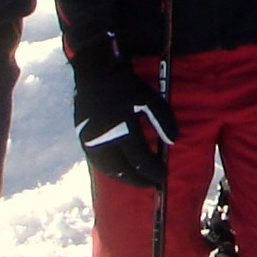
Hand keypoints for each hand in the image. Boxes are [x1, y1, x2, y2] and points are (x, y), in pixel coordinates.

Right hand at [73, 57, 175, 188]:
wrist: (96, 72)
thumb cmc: (126, 84)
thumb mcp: (150, 99)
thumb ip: (163, 122)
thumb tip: (173, 142)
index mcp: (121, 130)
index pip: (139, 160)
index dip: (152, 171)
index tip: (163, 177)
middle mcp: (103, 140)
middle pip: (121, 170)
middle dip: (137, 180)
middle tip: (151, 184)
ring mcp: (89, 140)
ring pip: (107, 169)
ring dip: (122, 177)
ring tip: (136, 180)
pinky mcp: (82, 138)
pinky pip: (96, 161)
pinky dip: (109, 169)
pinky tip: (118, 170)